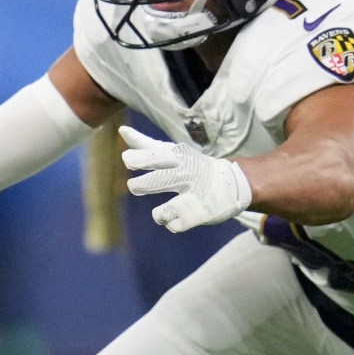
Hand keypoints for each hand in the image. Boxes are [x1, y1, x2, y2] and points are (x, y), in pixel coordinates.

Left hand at [119, 125, 251, 232]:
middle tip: (134, 186)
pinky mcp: (200, 214)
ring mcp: (196, 195)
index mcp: (179, 158)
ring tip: (161, 212)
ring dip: (159, 214)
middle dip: (141, 185)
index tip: (127, 160)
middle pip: (160, 180)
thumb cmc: (192, 166)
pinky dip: (172, 223)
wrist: (231, 183)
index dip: (138, 159)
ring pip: (166, 210)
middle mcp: (188, 174)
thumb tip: (122, 130)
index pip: (155, 156)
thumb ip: (145, 144)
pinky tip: (176, 219)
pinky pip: (176, 225)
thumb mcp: (172, 152)